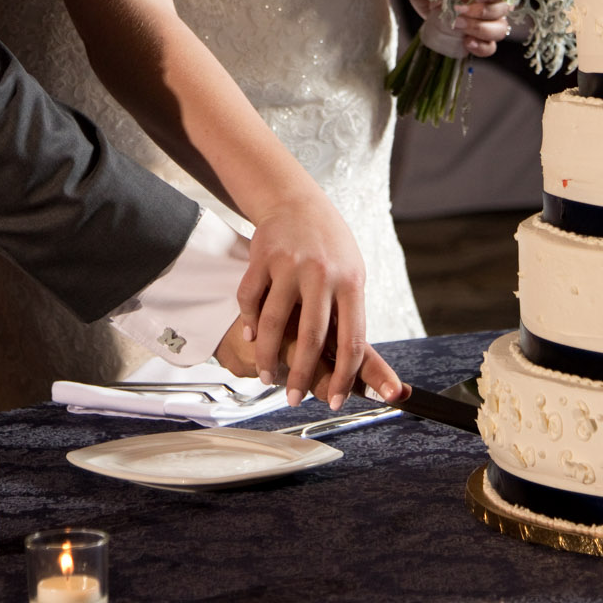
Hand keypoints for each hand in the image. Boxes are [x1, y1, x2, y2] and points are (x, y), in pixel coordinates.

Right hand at [231, 195, 377, 408]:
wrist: (297, 203)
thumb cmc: (330, 248)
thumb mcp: (352, 275)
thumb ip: (349, 314)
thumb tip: (354, 365)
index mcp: (351, 283)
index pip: (352, 340)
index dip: (345, 376)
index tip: (335, 399)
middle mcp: (322, 274)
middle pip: (312, 337)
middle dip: (301, 375)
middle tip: (294, 399)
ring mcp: (290, 265)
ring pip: (275, 322)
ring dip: (268, 356)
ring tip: (267, 377)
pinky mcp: (263, 257)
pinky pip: (250, 298)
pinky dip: (248, 322)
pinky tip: (250, 338)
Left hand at [406, 0, 513, 59]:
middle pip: (504, 10)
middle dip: (482, 12)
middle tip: (457, 9)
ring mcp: (485, 18)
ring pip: (500, 30)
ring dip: (480, 29)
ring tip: (456, 24)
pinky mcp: (473, 34)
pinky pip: (488, 47)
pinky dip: (481, 48)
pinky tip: (466, 42)